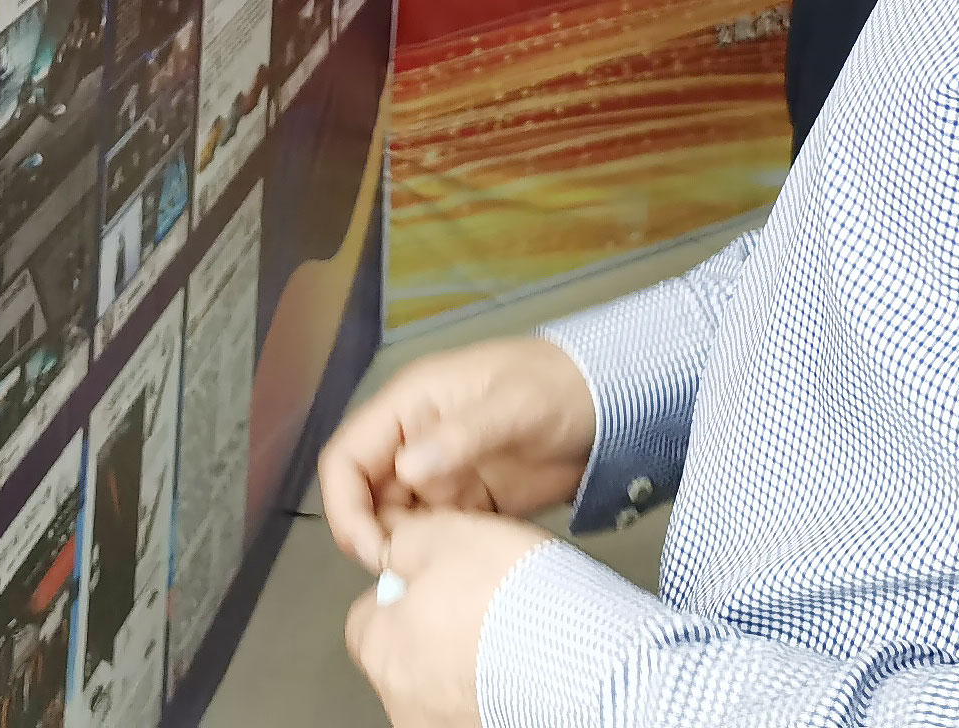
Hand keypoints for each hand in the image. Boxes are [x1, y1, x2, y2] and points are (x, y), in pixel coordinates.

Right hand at [317, 337, 597, 571]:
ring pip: (398, 523)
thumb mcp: (512, 405)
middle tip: (406, 573)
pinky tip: (462, 569)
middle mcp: (414, 441)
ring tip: (438, 572)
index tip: (371, 549)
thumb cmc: (559, 387)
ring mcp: (440, 473)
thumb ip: (460, 436)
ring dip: (408, 550)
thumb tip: (406, 470)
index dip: (345, 507)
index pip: (346, 459)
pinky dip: (440, 555)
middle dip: (376, 539)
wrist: (613, 405)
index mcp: (409, 406)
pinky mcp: (467, 501)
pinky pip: (436, 535)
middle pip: (365, 499)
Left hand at [341, 509, 551, 727]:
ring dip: (470, 657)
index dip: (402, 589)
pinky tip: (526, 656)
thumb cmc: (507, 601)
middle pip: (406, 653)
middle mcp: (403, 702)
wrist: (577, 654)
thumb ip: (405, 542)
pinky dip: (499, 681)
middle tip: (475, 598)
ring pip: (446, 682)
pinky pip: (483, 700)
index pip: (367, 618)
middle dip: (435, 627)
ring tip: (508, 627)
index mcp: (380, 651)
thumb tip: (395, 549)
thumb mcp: (442, 535)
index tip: (432, 576)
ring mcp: (445, 725)